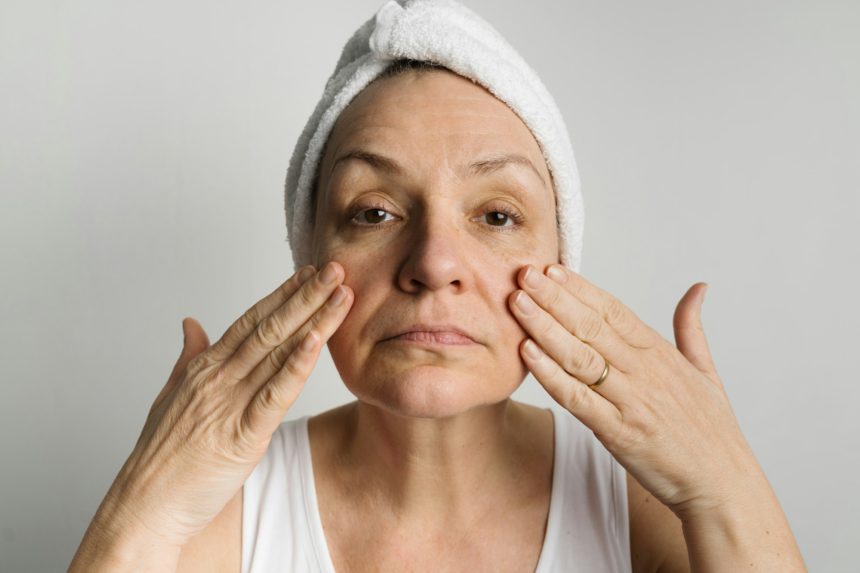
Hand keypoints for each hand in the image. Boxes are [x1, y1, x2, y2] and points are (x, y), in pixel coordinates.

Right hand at [73, 262, 352, 564]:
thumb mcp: (171, 397)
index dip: (284, 295)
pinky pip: (274, 394)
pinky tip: (315, 342)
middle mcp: (217, 378)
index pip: (251, 321)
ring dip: (313, 320)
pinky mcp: (242, 434)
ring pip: (278, 352)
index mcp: (205, 368)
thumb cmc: (160, 457)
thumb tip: (191, 323)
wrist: (145, 506)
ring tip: (341, 295)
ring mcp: (228, 403)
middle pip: (270, 327)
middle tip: (336, 269)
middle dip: (306, 296)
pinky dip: (296, 366)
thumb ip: (187, 358)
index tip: (311, 273)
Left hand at [508, 263, 759, 516]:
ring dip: (545, 327)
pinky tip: (528, 353)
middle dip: (554, 297)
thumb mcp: (705, 371)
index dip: (580, 288)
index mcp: (660, 354)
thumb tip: (698, 288)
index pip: (613, 310)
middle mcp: (644, 372)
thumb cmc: (711, 430)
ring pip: (579, 356)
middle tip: (523, 274)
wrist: (723, 484)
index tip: (552, 269)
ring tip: (517, 304)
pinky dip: (551, 374)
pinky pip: (577, 398)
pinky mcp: (618, 432)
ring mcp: (631, 401)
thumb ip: (691, 328)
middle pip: (591, 326)